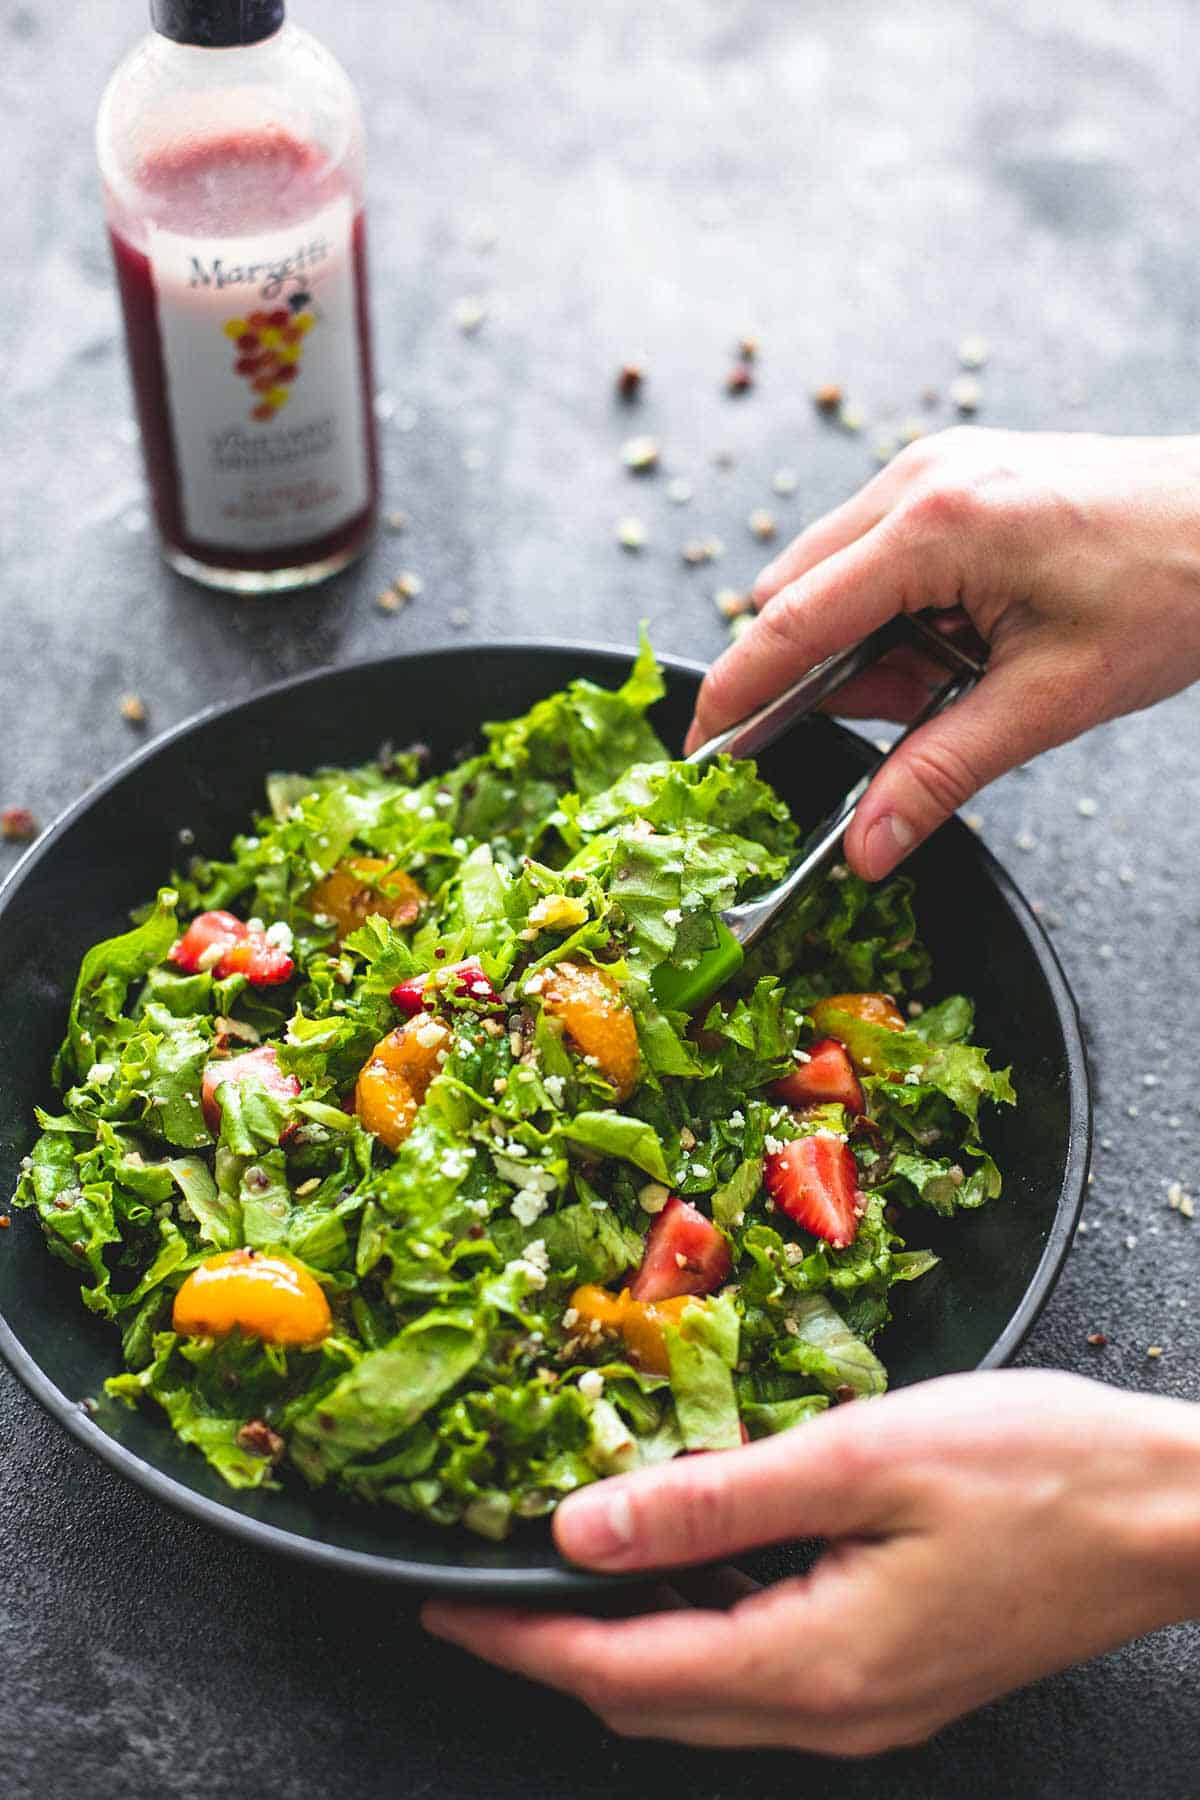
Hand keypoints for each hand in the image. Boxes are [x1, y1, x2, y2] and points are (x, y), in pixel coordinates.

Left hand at [424, 1370, 1199, 1754]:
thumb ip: (711, 1503)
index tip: (441, 1608)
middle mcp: (833, 1711)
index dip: (518, 1642)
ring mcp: (871, 1706)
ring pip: (703, 1696)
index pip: (618, 1672)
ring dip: (622, 1645)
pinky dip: (694, 1633)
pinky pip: (760, 1674)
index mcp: (811, 1665)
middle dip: (554, 1652)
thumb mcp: (857, 1460)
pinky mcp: (897, 1676)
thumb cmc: (1034, 1472)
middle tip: (485, 1589)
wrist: (1170, 1514)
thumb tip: (580, 1533)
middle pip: (651, 1702)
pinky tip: (685, 1571)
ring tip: (562, 1576)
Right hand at [685, 429, 1199, 879]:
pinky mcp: (956, 477)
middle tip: (907, 713)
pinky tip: (964, 639)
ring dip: (873, 644)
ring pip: (838, 576)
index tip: (702, 747)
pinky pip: (881, 556)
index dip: (737, 692)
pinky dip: (899, 613)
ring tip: (964, 670)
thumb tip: (867, 845)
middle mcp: (922, 479)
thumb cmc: (1178, 586)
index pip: (792, 619)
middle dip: (827, 674)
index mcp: (938, 524)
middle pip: (801, 594)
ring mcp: (937, 469)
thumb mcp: (1051, 699)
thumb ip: (942, 774)